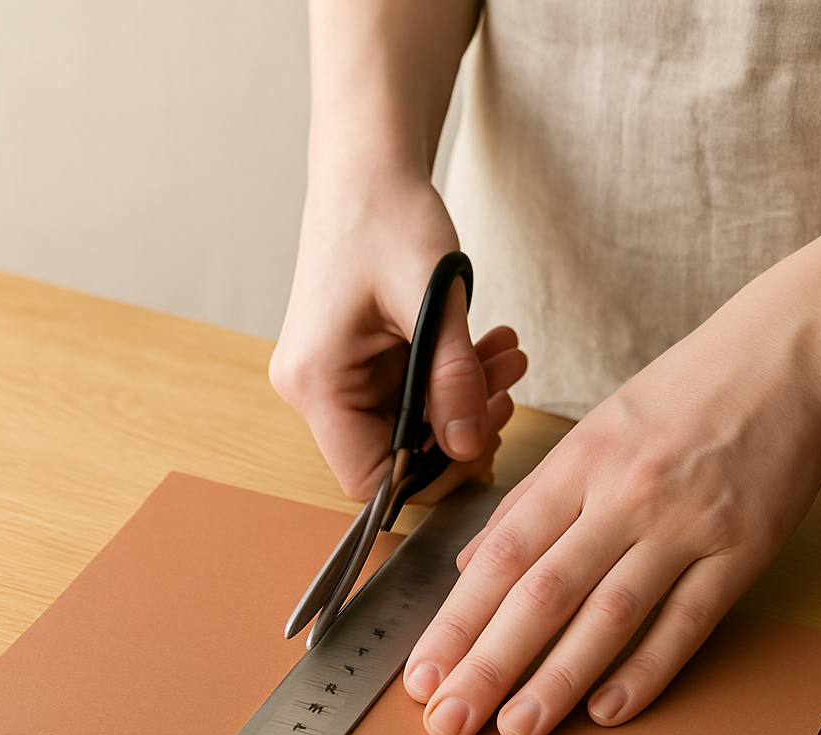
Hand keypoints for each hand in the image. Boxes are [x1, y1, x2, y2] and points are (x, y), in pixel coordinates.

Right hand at [270, 173, 525, 502]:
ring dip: (463, 401)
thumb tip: (469, 447)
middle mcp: (314, 388)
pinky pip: (409, 396)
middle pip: (391, 455)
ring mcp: (332, 377)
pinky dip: (450, 381)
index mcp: (317, 380)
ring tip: (506, 359)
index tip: (479, 443)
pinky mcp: (353, 365)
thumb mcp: (432, 299)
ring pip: (408, 425)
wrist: (366, 170)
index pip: (366, 477)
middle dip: (459, 429)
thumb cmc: (387, 215)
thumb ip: (453, 380)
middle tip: (507, 389)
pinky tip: (486, 350)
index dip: (428, 477)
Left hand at [402, 253, 820, 734]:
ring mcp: (686, 526)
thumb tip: (472, 565)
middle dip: (488, 665)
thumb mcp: (590, 432)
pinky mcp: (741, 552)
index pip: (502, 555)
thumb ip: (530, 502)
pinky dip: (646, 671)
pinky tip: (607, 711)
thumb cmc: (679, 395)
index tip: (424, 672)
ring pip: (610, 616)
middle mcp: (625, 497)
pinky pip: (687, 623)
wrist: (784, 361)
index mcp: (579, 464)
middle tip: (448, 721)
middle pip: (544, 593)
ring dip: (558, 680)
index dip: (457, 620)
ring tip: (516, 730)